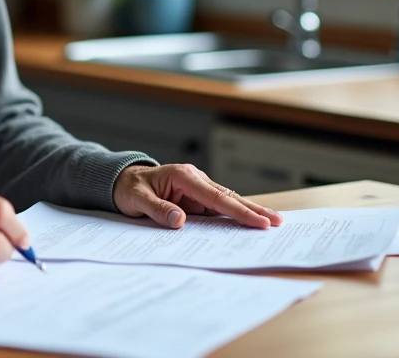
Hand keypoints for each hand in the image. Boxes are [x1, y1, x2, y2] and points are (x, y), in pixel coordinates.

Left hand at [113, 164, 283, 228]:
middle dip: (253, 210)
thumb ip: (157, 210)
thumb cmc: (129, 188)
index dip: (238, 210)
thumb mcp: (136, 199)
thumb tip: (179, 221)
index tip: (257, 221)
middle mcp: (195, 179)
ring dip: (249, 211)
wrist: (121, 181)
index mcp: (183, 176)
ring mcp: (197, 187)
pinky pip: (218, 207)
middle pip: (228, 197)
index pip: (215, 197)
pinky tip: (250, 222)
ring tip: (273, 222)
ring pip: (227, 201)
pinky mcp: (196, 197)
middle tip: (277, 221)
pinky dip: (235, 214)